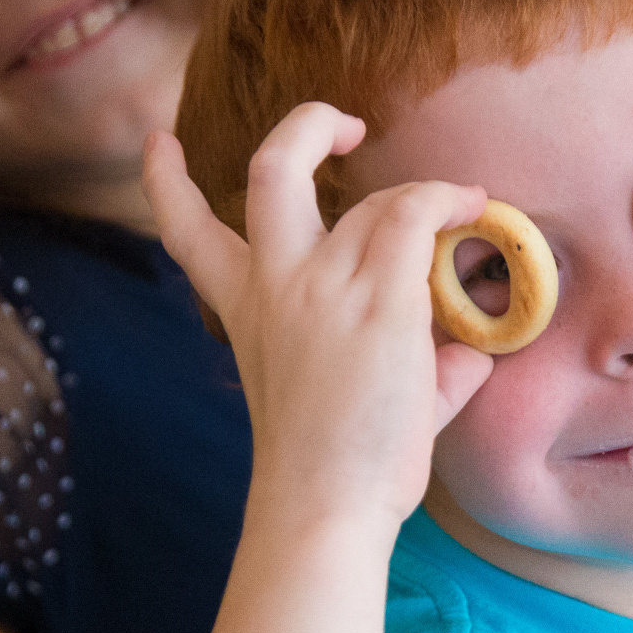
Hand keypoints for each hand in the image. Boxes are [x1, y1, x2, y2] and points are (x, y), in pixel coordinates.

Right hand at [143, 105, 493, 535]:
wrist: (324, 506)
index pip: (186, 233)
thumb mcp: (338, 396)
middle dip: (309, 125)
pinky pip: (416, 217)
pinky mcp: (380, 301)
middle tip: (348, 127)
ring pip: (373, 197)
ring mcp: (325, 286)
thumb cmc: (333, 467)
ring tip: (460, 205)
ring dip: (421, 194)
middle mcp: (276, 283)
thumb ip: (400, 361)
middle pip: (272, 168)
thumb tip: (467, 352)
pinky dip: (448, 202)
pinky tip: (475, 208)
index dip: (165, 182)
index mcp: (246, 307)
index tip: (156, 143)